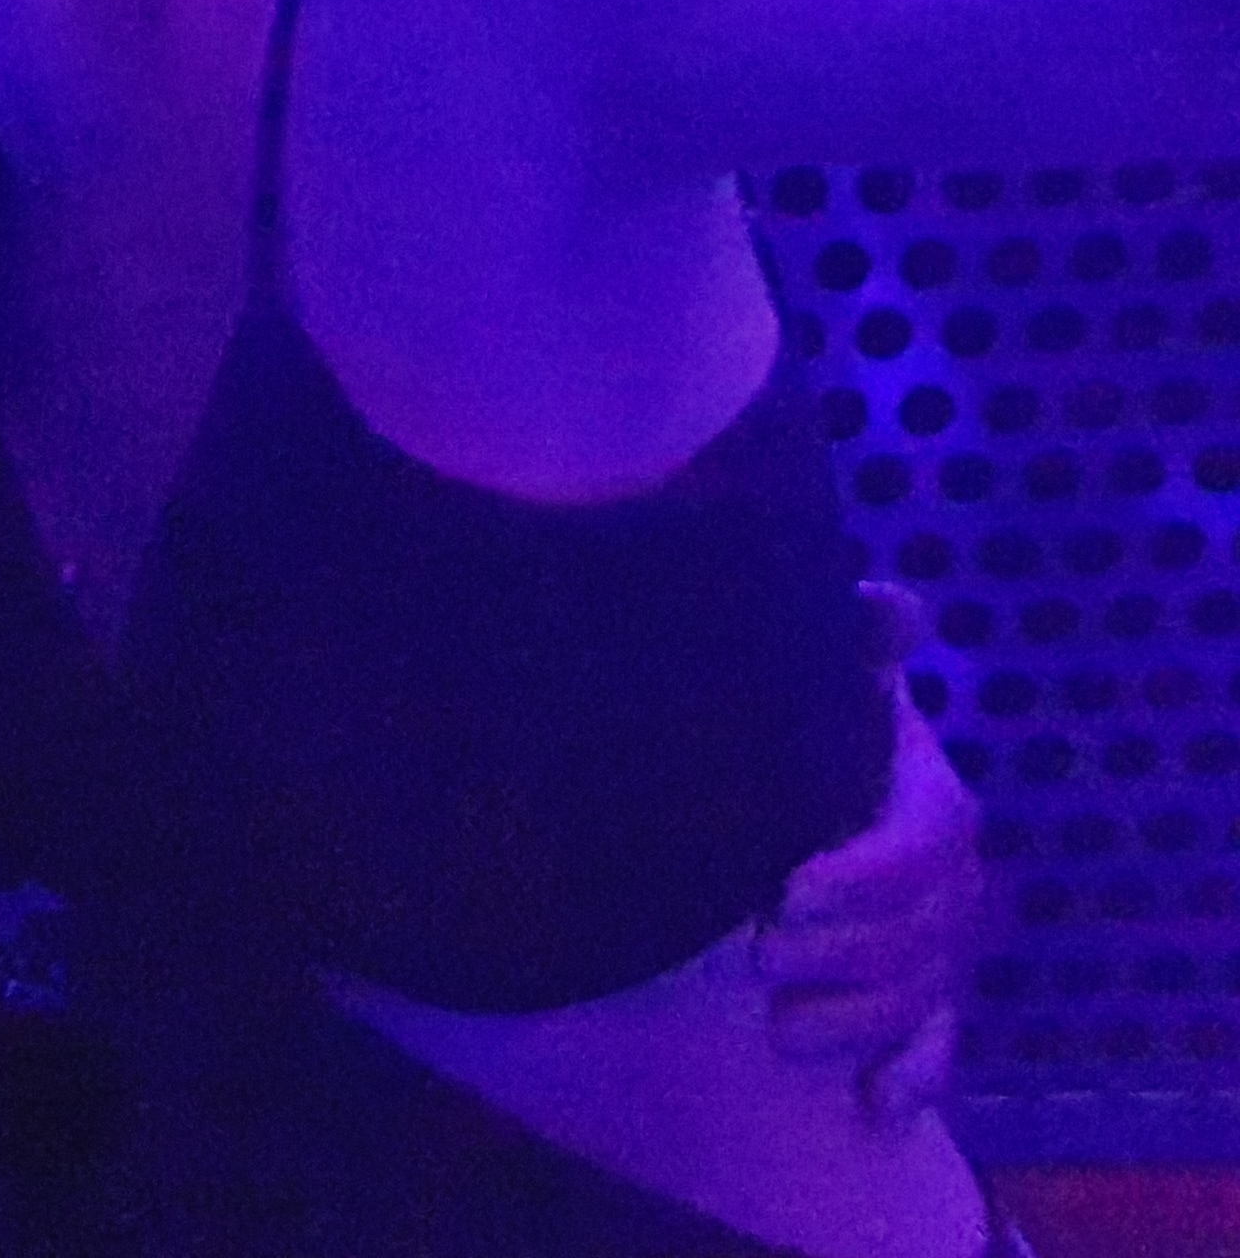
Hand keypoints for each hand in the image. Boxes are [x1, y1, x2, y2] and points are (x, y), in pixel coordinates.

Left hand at [757, 586, 978, 1127]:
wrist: (773, 775)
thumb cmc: (794, 724)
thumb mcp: (816, 679)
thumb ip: (851, 643)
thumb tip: (887, 604)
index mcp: (926, 796)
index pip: (929, 841)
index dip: (869, 874)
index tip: (791, 888)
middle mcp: (947, 876)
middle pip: (925, 934)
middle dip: (847, 955)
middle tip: (760, 953)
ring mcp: (938, 942)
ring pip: (922, 997)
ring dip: (858, 1023)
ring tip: (779, 1028)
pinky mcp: (918, 998)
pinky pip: (935, 1046)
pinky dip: (911, 1078)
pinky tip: (875, 1104)